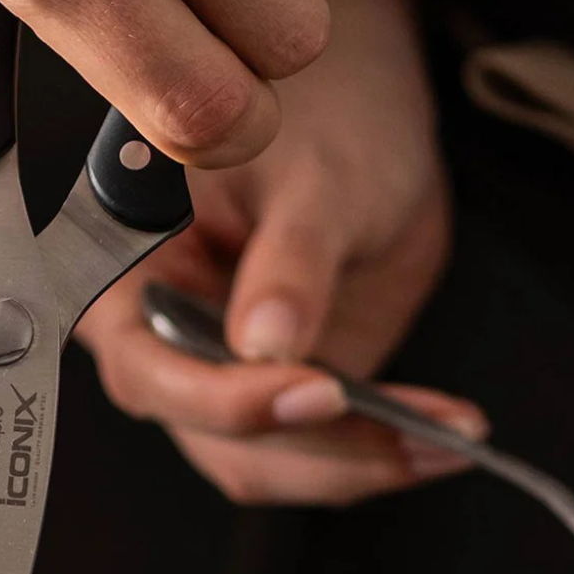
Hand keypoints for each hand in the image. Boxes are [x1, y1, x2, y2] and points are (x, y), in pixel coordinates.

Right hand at [76, 0, 480, 504]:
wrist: (363, 109)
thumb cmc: (321, 111)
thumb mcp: (315, 175)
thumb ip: (291, 259)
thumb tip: (265, 346)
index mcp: (127, 278)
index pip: (155, 372)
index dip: (229, 400)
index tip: (319, 391)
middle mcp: (164, 343)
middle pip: (217, 440)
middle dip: (320, 450)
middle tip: (414, 435)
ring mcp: (223, 376)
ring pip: (271, 462)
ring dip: (361, 463)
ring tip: (446, 440)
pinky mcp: (280, 394)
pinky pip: (318, 449)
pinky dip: (378, 451)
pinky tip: (442, 437)